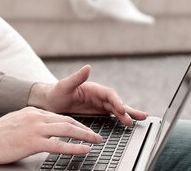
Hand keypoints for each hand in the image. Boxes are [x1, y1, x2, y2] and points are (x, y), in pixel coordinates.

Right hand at [0, 107, 102, 168]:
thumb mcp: (14, 124)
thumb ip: (28, 124)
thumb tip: (39, 132)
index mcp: (31, 112)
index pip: (59, 116)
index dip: (74, 123)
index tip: (84, 129)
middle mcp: (35, 117)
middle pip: (66, 120)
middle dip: (85, 128)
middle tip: (97, 135)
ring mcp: (34, 129)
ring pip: (66, 129)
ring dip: (85, 135)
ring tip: (96, 141)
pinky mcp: (32, 142)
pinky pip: (59, 145)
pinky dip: (74, 147)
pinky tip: (84, 150)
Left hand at [28, 65, 147, 126]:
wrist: (49, 102)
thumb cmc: (56, 92)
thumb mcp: (64, 85)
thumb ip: (76, 77)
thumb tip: (87, 67)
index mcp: (93, 89)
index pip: (109, 94)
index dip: (117, 101)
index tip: (122, 109)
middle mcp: (98, 96)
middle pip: (116, 103)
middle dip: (128, 110)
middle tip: (139, 118)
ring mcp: (98, 104)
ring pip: (116, 110)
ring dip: (127, 115)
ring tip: (140, 120)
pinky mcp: (97, 112)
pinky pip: (111, 116)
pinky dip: (121, 119)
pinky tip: (128, 123)